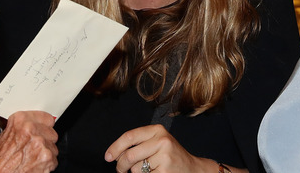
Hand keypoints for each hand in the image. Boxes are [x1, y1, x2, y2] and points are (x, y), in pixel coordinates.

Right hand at [0, 110, 58, 172]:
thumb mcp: (4, 137)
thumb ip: (20, 128)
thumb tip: (31, 125)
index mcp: (20, 120)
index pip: (47, 118)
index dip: (44, 126)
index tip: (44, 128)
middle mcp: (31, 129)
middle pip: (52, 132)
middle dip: (45, 141)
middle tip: (33, 148)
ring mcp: (40, 143)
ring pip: (53, 147)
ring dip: (45, 153)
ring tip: (31, 158)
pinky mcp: (47, 157)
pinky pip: (54, 160)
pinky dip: (47, 165)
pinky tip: (34, 165)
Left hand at [105, 124, 219, 171]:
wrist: (192, 169)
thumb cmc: (170, 156)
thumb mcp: (156, 143)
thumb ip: (138, 144)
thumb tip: (114, 154)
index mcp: (157, 130)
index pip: (129, 137)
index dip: (115, 148)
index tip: (108, 157)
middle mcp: (162, 140)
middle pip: (129, 155)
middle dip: (120, 165)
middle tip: (120, 170)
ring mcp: (164, 157)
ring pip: (136, 169)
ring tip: (148, 170)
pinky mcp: (165, 171)